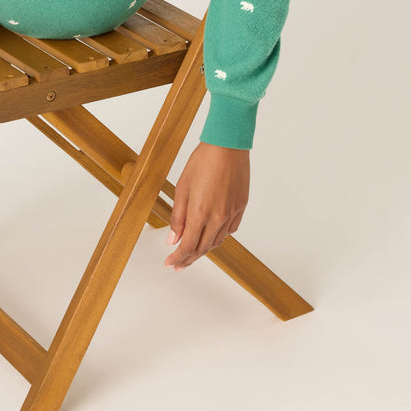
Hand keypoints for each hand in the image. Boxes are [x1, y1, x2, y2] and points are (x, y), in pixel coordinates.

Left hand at [164, 142, 249, 271]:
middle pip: (203, 248)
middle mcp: (218, 217)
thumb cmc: (203, 161)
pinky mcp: (241, 207)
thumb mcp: (182, 186)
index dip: (178, 258)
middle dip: (189, 259)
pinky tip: (211, 236)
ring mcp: (231, 213)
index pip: (188, 246)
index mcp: (201, 212)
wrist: (228, 146)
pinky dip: (218, 237)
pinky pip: (229, 230)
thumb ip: (178, 216)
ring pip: (217, 241)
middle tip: (178, 264)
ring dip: (203, 249)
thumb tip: (173, 239)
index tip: (170, 263)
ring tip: (192, 252)